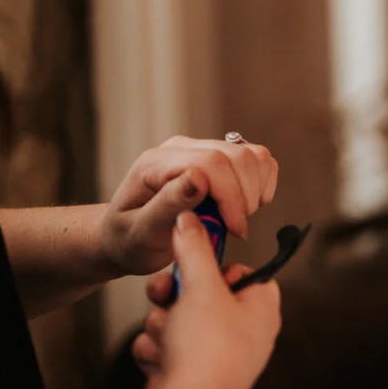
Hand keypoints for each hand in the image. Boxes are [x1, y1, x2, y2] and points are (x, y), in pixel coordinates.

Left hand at [98, 135, 278, 276]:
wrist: (125, 236)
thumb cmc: (130, 239)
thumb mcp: (141, 231)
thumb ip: (168, 204)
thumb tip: (198, 179)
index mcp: (156, 164)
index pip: (211, 163)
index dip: (232, 197)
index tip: (236, 230)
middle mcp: (180, 148)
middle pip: (236, 156)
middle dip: (245, 197)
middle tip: (235, 228)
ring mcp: (201, 149)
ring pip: (251, 155)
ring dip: (255, 190)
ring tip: (237, 217)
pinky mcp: (218, 157)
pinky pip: (256, 158)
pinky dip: (262, 182)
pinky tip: (246, 204)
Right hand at [131, 213, 281, 388]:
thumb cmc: (207, 348)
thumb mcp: (202, 285)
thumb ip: (195, 248)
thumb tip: (191, 218)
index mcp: (262, 309)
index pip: (244, 272)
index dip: (216, 265)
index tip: (193, 259)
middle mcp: (246, 333)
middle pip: (204, 295)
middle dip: (175, 295)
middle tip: (164, 293)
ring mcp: (219, 357)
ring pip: (179, 320)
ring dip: (162, 324)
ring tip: (166, 336)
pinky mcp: (192, 375)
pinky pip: (168, 348)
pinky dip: (159, 351)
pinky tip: (161, 360)